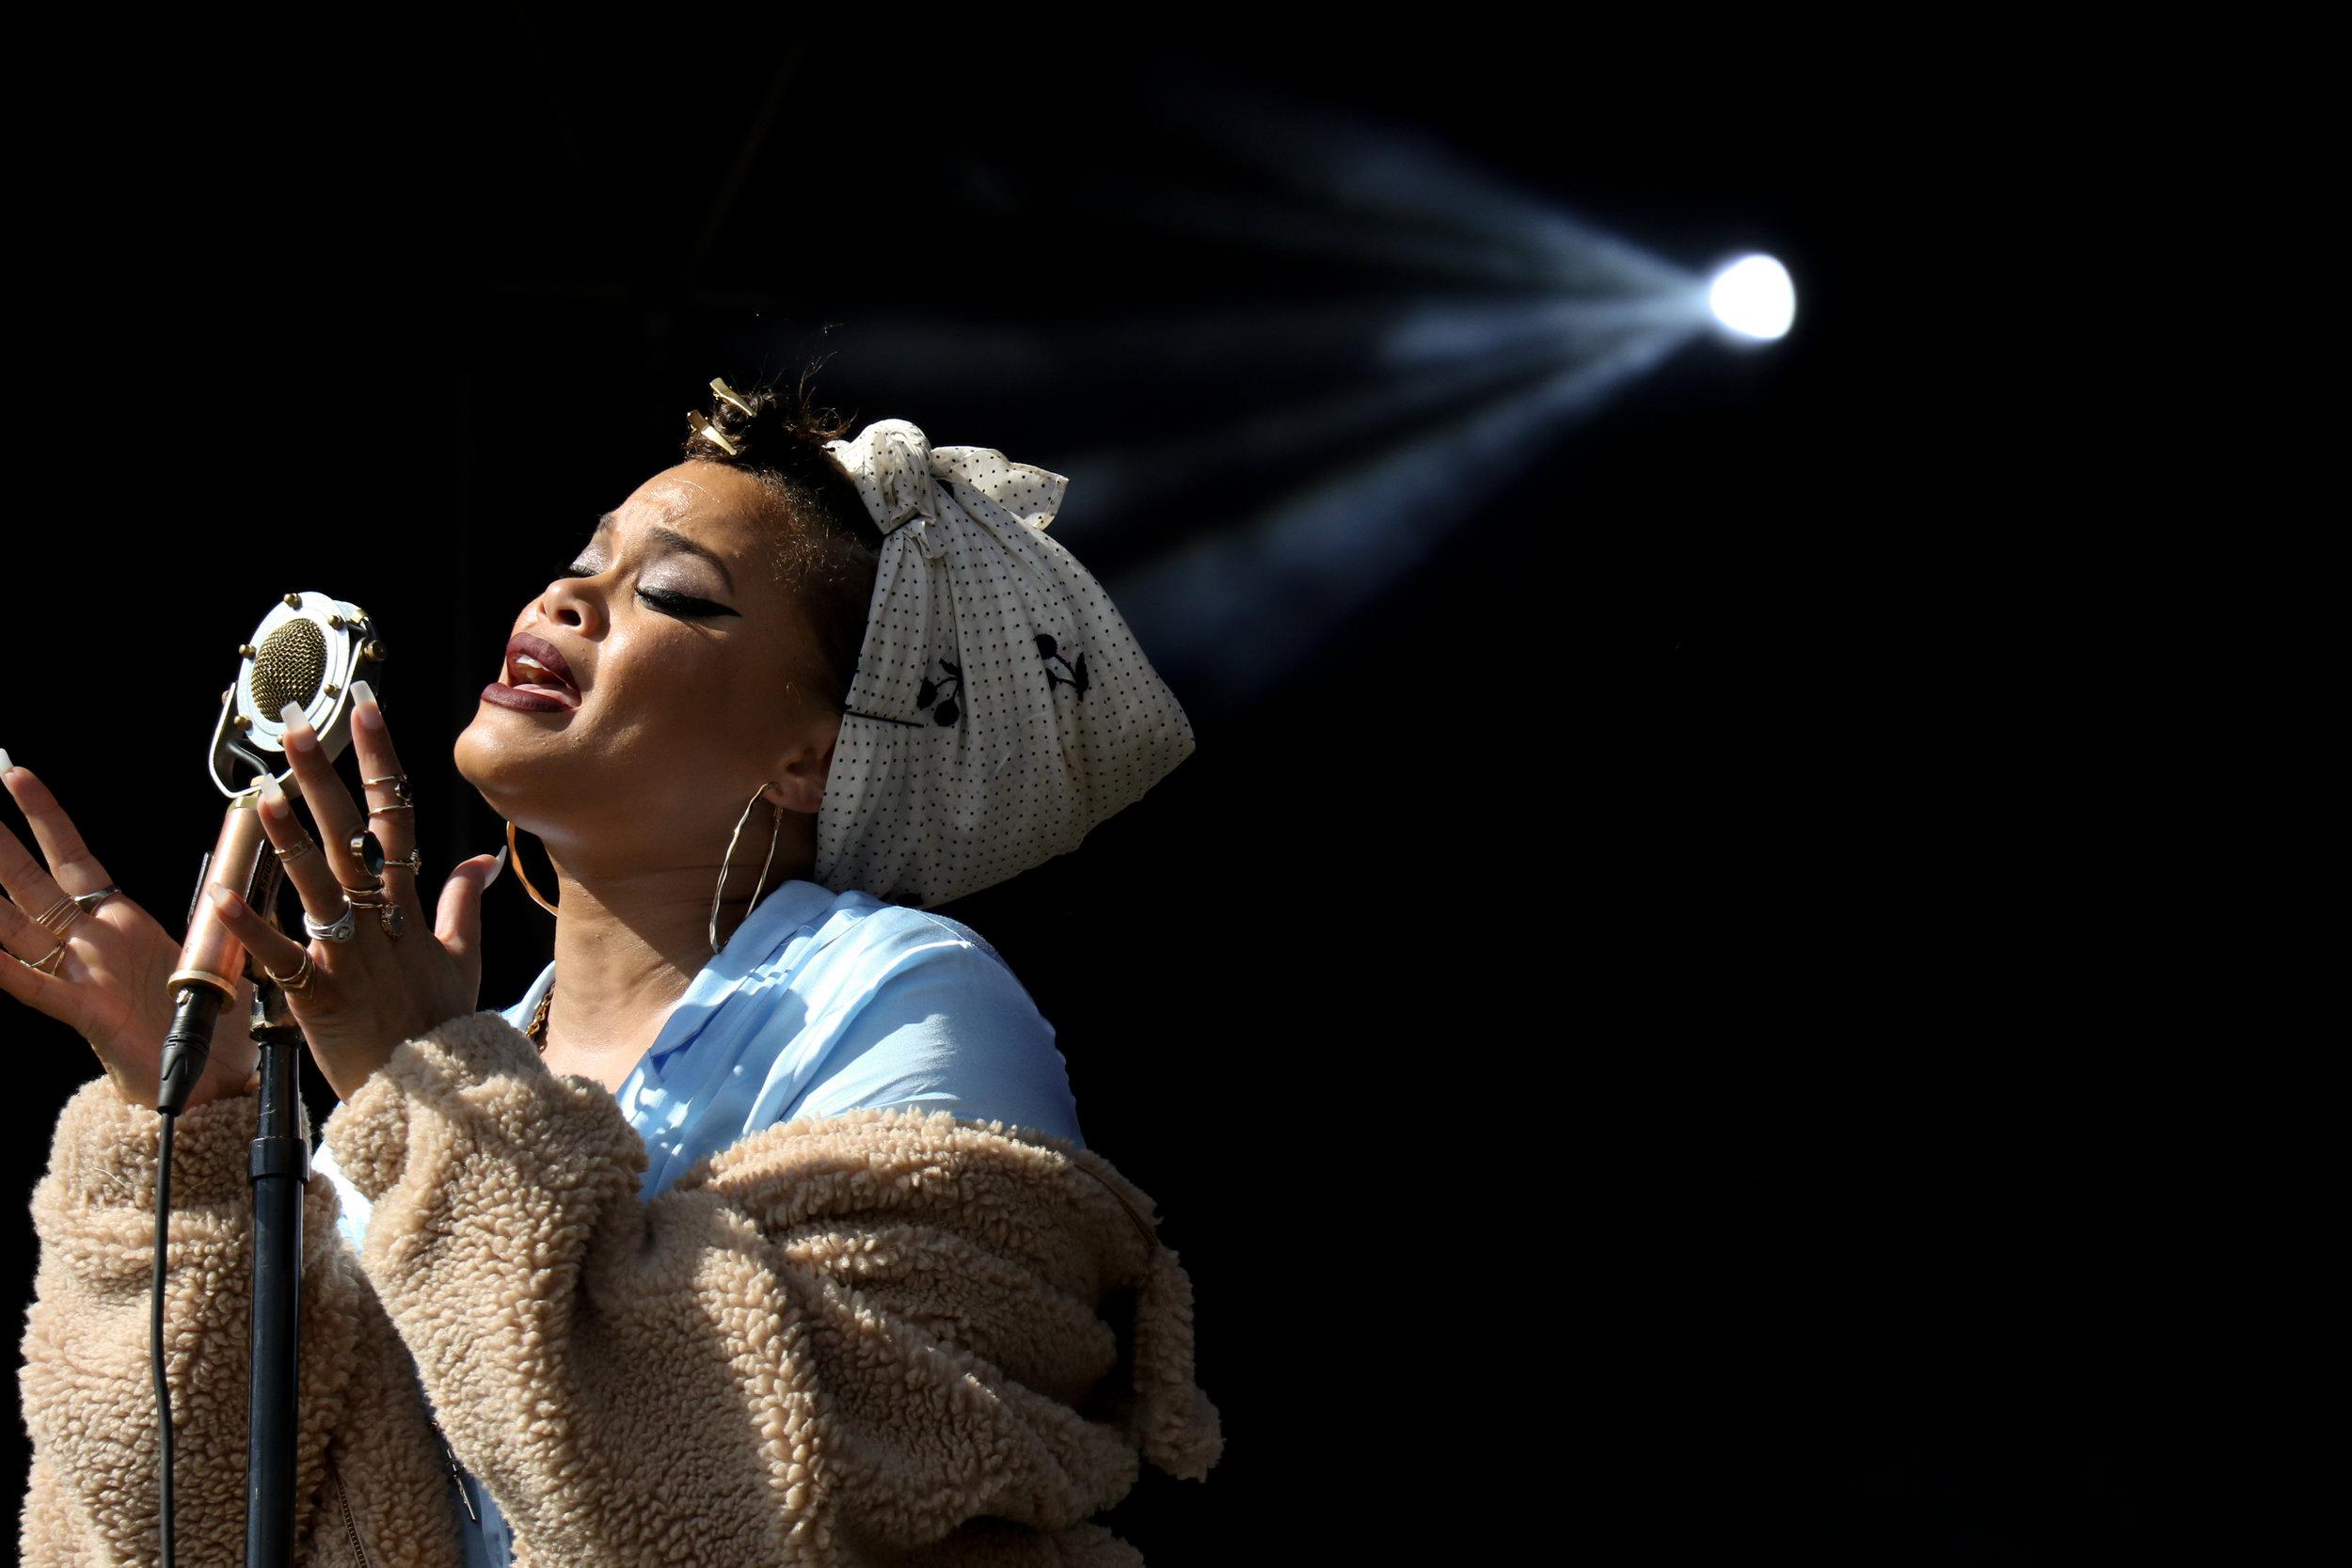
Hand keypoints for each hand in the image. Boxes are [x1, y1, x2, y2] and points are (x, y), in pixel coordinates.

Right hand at [2, 760, 260, 1109]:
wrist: (216, 1075)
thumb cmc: (212, 1018)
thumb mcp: (216, 949)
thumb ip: (217, 914)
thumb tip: (232, 881)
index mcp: (119, 920)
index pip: (72, 856)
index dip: (45, 816)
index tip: (15, 774)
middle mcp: (90, 942)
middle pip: (30, 882)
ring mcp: (82, 974)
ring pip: (16, 927)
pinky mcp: (86, 1012)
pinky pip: (39, 988)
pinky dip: (7, 970)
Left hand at [202, 682, 503, 1101]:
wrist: (441, 1093)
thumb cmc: (444, 1025)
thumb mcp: (463, 957)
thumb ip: (461, 901)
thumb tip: (480, 856)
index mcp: (411, 906)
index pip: (396, 817)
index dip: (380, 762)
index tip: (365, 714)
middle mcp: (381, 921)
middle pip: (351, 836)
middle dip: (325, 778)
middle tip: (298, 729)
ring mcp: (352, 956)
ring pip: (319, 887)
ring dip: (291, 841)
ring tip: (265, 795)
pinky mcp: (321, 996)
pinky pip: (282, 957)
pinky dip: (252, 928)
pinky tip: (221, 896)